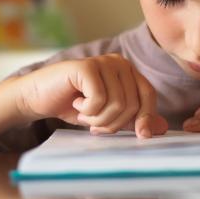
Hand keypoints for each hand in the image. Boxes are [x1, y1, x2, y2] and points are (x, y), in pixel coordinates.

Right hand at [15, 54, 167, 137]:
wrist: (36, 98)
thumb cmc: (73, 107)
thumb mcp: (108, 117)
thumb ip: (134, 120)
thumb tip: (162, 129)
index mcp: (128, 71)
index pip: (148, 95)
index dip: (146, 117)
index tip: (140, 136)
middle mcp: (119, 62)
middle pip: (133, 103)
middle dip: (114, 123)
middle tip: (95, 124)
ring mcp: (103, 62)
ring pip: (117, 104)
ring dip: (98, 119)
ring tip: (85, 113)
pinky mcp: (86, 67)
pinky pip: (99, 100)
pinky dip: (87, 111)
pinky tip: (75, 104)